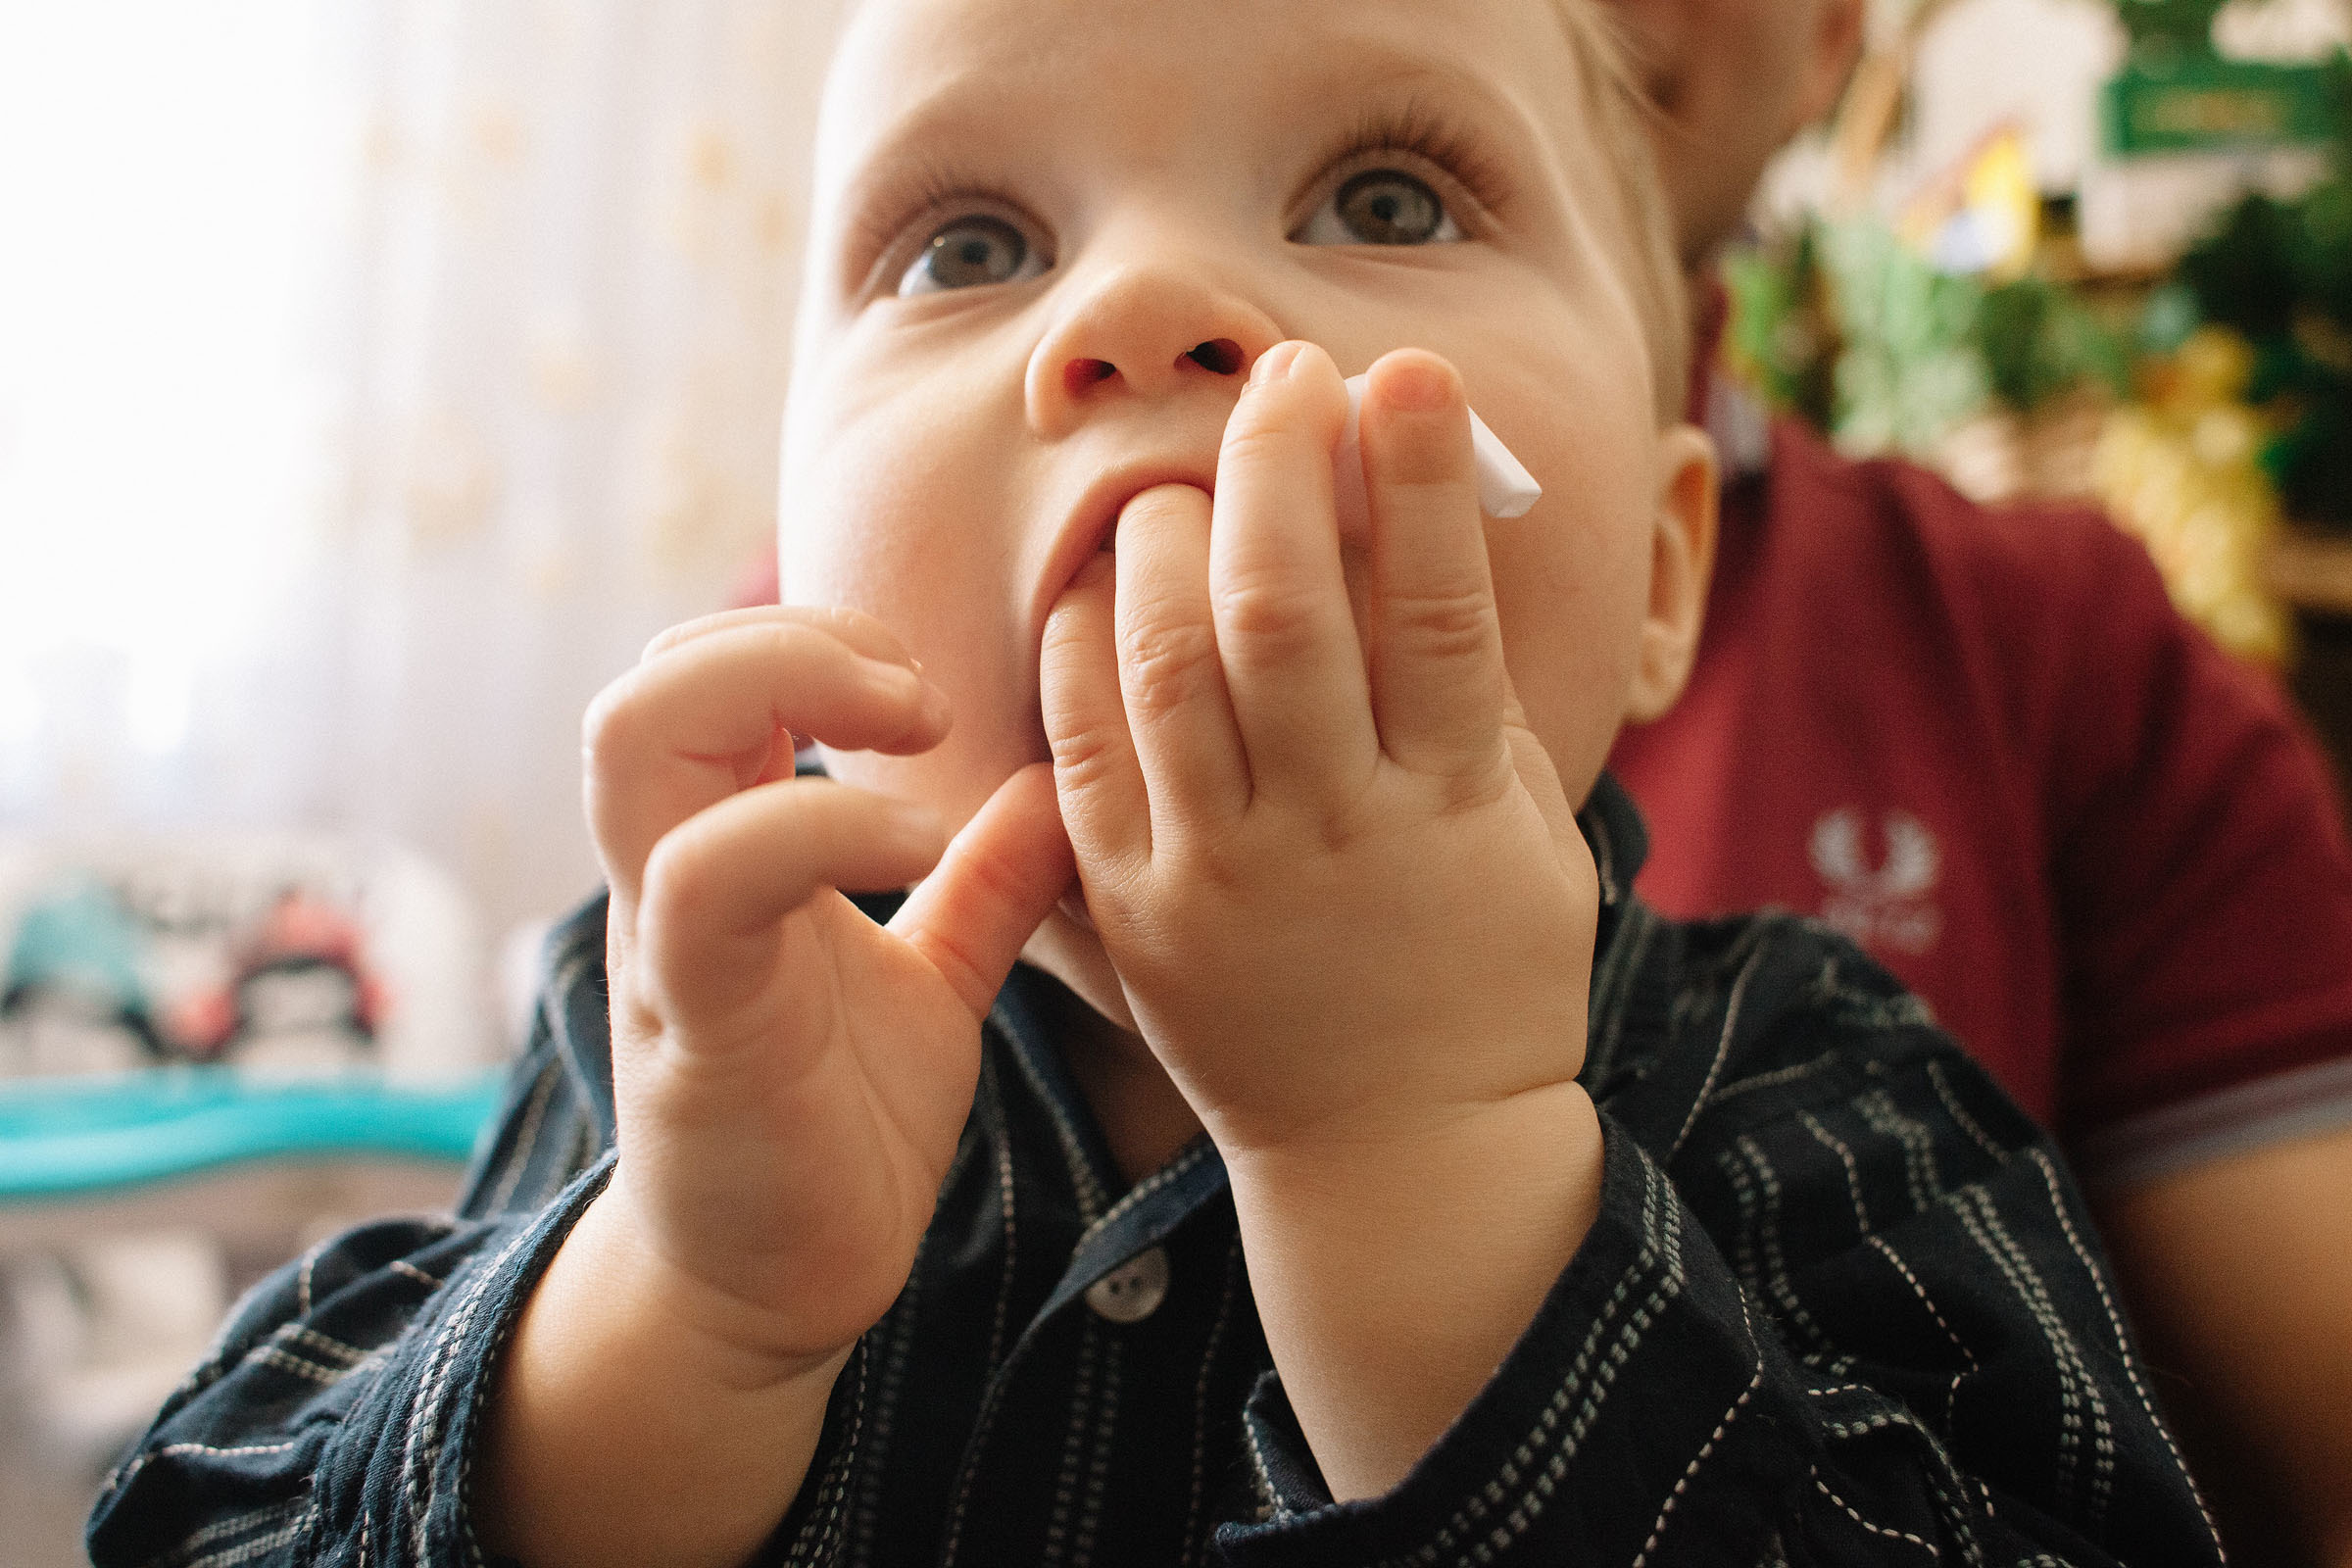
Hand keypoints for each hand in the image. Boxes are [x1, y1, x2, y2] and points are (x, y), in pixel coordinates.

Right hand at [583, 606, 1072, 1368]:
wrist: (781, 1286)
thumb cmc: (843, 1121)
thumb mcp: (936, 977)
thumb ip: (988, 883)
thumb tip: (1058, 781)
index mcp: (726, 845)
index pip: (706, 665)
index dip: (814, 633)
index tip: (931, 693)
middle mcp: (671, 874)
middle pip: (651, 676)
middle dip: (791, 637)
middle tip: (918, 697)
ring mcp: (667, 940)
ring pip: (634, 741)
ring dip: (782, 692)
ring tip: (914, 742)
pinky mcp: (693, 1021)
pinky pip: (704, 880)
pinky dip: (813, 825)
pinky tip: (918, 847)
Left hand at [1040, 343, 1596, 1159]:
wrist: (1396, 1150)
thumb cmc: (1485, 969)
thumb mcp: (1528, 830)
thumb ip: (1480, 693)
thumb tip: (1436, 522)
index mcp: (1450, 807)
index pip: (1437, 610)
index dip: (1420, 476)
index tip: (1408, 368)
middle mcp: (1328, 832)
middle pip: (1282, 611)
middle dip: (1279, 463)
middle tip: (1287, 374)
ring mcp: (1218, 873)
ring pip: (1164, 664)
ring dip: (1171, 536)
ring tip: (1195, 481)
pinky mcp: (1133, 908)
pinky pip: (1083, 748)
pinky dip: (1083, 643)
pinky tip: (1106, 581)